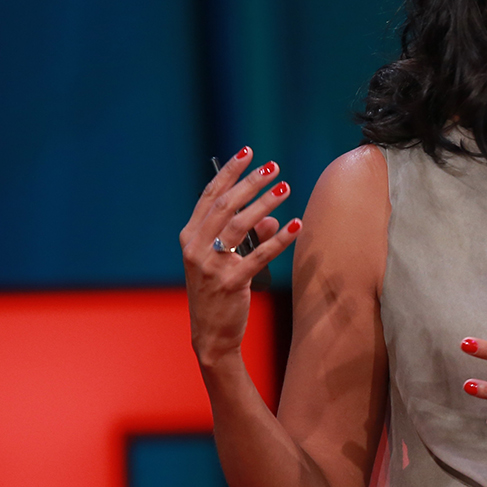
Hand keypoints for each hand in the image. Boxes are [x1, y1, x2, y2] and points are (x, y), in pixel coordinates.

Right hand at [181, 147, 300, 366]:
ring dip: (264, 204)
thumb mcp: (225, 259)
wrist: (211, 334)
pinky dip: (280, 239)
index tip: (249, 153)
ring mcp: (210, 266)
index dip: (229, 172)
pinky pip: (259, 255)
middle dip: (250, 182)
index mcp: (190, 236)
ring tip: (285, 188)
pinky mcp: (230, 283)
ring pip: (240, 225)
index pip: (209, 195)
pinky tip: (296, 224)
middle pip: (225, 205)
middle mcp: (196, 247)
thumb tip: (273, 218)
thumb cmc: (219, 291)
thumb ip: (248, 235)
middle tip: (274, 168)